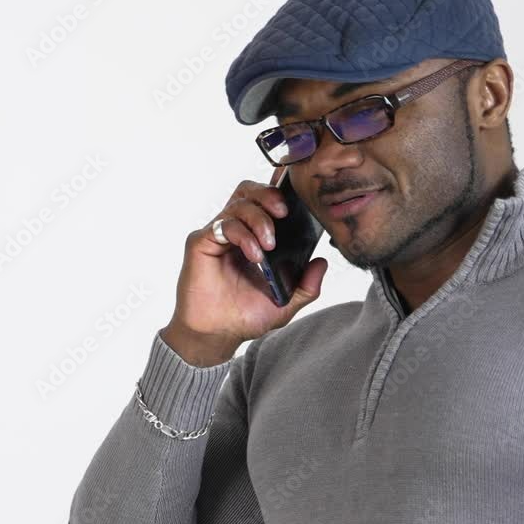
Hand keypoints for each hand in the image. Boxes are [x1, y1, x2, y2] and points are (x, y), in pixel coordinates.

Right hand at [168, 166, 327, 345]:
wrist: (215, 335)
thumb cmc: (243, 317)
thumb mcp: (284, 304)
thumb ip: (305, 286)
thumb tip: (321, 263)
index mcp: (254, 237)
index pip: (266, 201)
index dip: (279, 188)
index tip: (295, 187)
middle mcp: (235, 231)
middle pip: (250, 192)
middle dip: (269, 195)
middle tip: (284, 213)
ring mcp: (218, 235)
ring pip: (238, 203)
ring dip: (259, 218)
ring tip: (269, 243)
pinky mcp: (201, 243)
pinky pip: (223, 225)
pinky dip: (243, 235)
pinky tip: (254, 254)